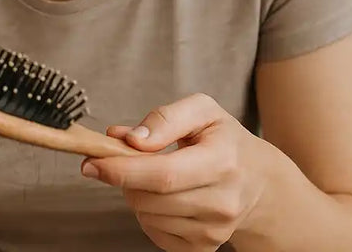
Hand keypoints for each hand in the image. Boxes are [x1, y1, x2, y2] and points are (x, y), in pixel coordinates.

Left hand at [80, 93, 269, 251]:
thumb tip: (129, 139)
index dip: (121, 170)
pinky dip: (149, 214)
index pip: (163, 174)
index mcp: (222, 162)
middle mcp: (222, 202)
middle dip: (125, 178)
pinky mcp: (203, 248)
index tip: (91, 162)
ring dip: (137, 194)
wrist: (260, 183)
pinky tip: (166, 198)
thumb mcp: (203, 112)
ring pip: (147, 216)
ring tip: (158, 176)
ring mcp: (214, 231)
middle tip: (128, 160)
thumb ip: (165, 118)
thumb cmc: (224, 141)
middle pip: (149, 198)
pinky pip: (155, 233)